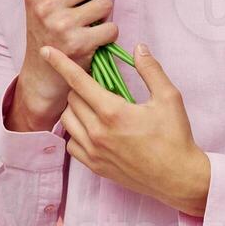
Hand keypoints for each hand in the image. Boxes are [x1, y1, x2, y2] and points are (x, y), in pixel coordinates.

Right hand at [17, 0, 118, 126]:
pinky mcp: (78, 43)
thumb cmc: (50, 34)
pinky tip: (96, 40)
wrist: (42, 76)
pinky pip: (111, 26)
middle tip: (88, 8)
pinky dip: (109, 33)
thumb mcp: (52, 5)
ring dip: (105, 14)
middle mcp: (44, 5)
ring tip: (91, 24)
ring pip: (105, 2)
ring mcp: (60, 24)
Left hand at [39, 41, 210, 216]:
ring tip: (94, 105)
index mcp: (113, 112)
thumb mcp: (169, 98)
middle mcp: (97, 132)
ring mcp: (94, 152)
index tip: (47, 51)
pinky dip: (76, 132)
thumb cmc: (175, 137)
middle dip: (80, 86)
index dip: (61, 63)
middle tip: (97, 84)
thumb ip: (150, 70)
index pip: (78, 81)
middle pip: (71, 99)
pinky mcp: (95, 166)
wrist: (178, 177)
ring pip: (67, 121)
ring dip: (75, 108)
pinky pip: (71, 144)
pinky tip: (92, 128)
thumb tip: (138, 48)